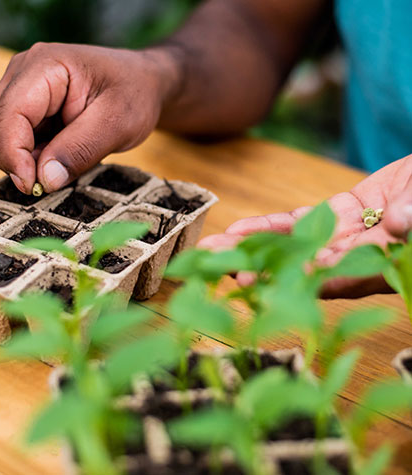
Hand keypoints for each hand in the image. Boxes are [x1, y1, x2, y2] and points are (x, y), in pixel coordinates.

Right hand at [0, 43, 178, 193]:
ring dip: (19, 161)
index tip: (34, 186)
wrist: (142, 82)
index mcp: (45, 67)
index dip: (13, 156)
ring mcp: (20, 89)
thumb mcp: (117, 124)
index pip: (8, 115)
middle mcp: (23, 73)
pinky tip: (55, 158)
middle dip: (12, 161)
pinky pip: (10, 139)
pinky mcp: (26, 107)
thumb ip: (80, 150)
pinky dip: (26, 157)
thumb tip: (45, 180)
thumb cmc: (134, 95)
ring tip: (59, 164)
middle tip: (48, 181)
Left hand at [199, 156, 411, 297]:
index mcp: (379, 266)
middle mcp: (354, 259)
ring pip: (290, 245)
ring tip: (213, 247)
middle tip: (214, 268)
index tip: (253, 282)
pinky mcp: (335, 216)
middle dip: (256, 268)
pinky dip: (269, 226)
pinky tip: (239, 229)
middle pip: (298, 268)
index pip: (332, 279)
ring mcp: (341, 237)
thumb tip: (398, 222)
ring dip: (250, 246)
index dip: (289, 281)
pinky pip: (297, 222)